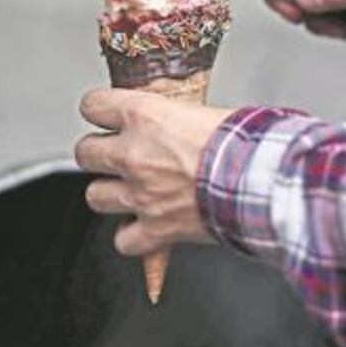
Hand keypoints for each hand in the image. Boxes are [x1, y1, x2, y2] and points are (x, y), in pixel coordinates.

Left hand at [74, 88, 234, 256]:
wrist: (260, 181)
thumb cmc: (245, 143)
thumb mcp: (208, 111)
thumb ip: (181, 116)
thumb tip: (181, 119)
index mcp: (144, 115)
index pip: (93, 105)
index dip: (98, 110)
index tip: (104, 115)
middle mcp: (133, 154)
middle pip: (85, 152)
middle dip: (98, 153)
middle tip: (115, 154)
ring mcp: (139, 194)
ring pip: (94, 196)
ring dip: (109, 193)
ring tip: (126, 190)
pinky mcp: (154, 229)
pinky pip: (123, 241)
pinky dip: (132, 237)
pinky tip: (144, 228)